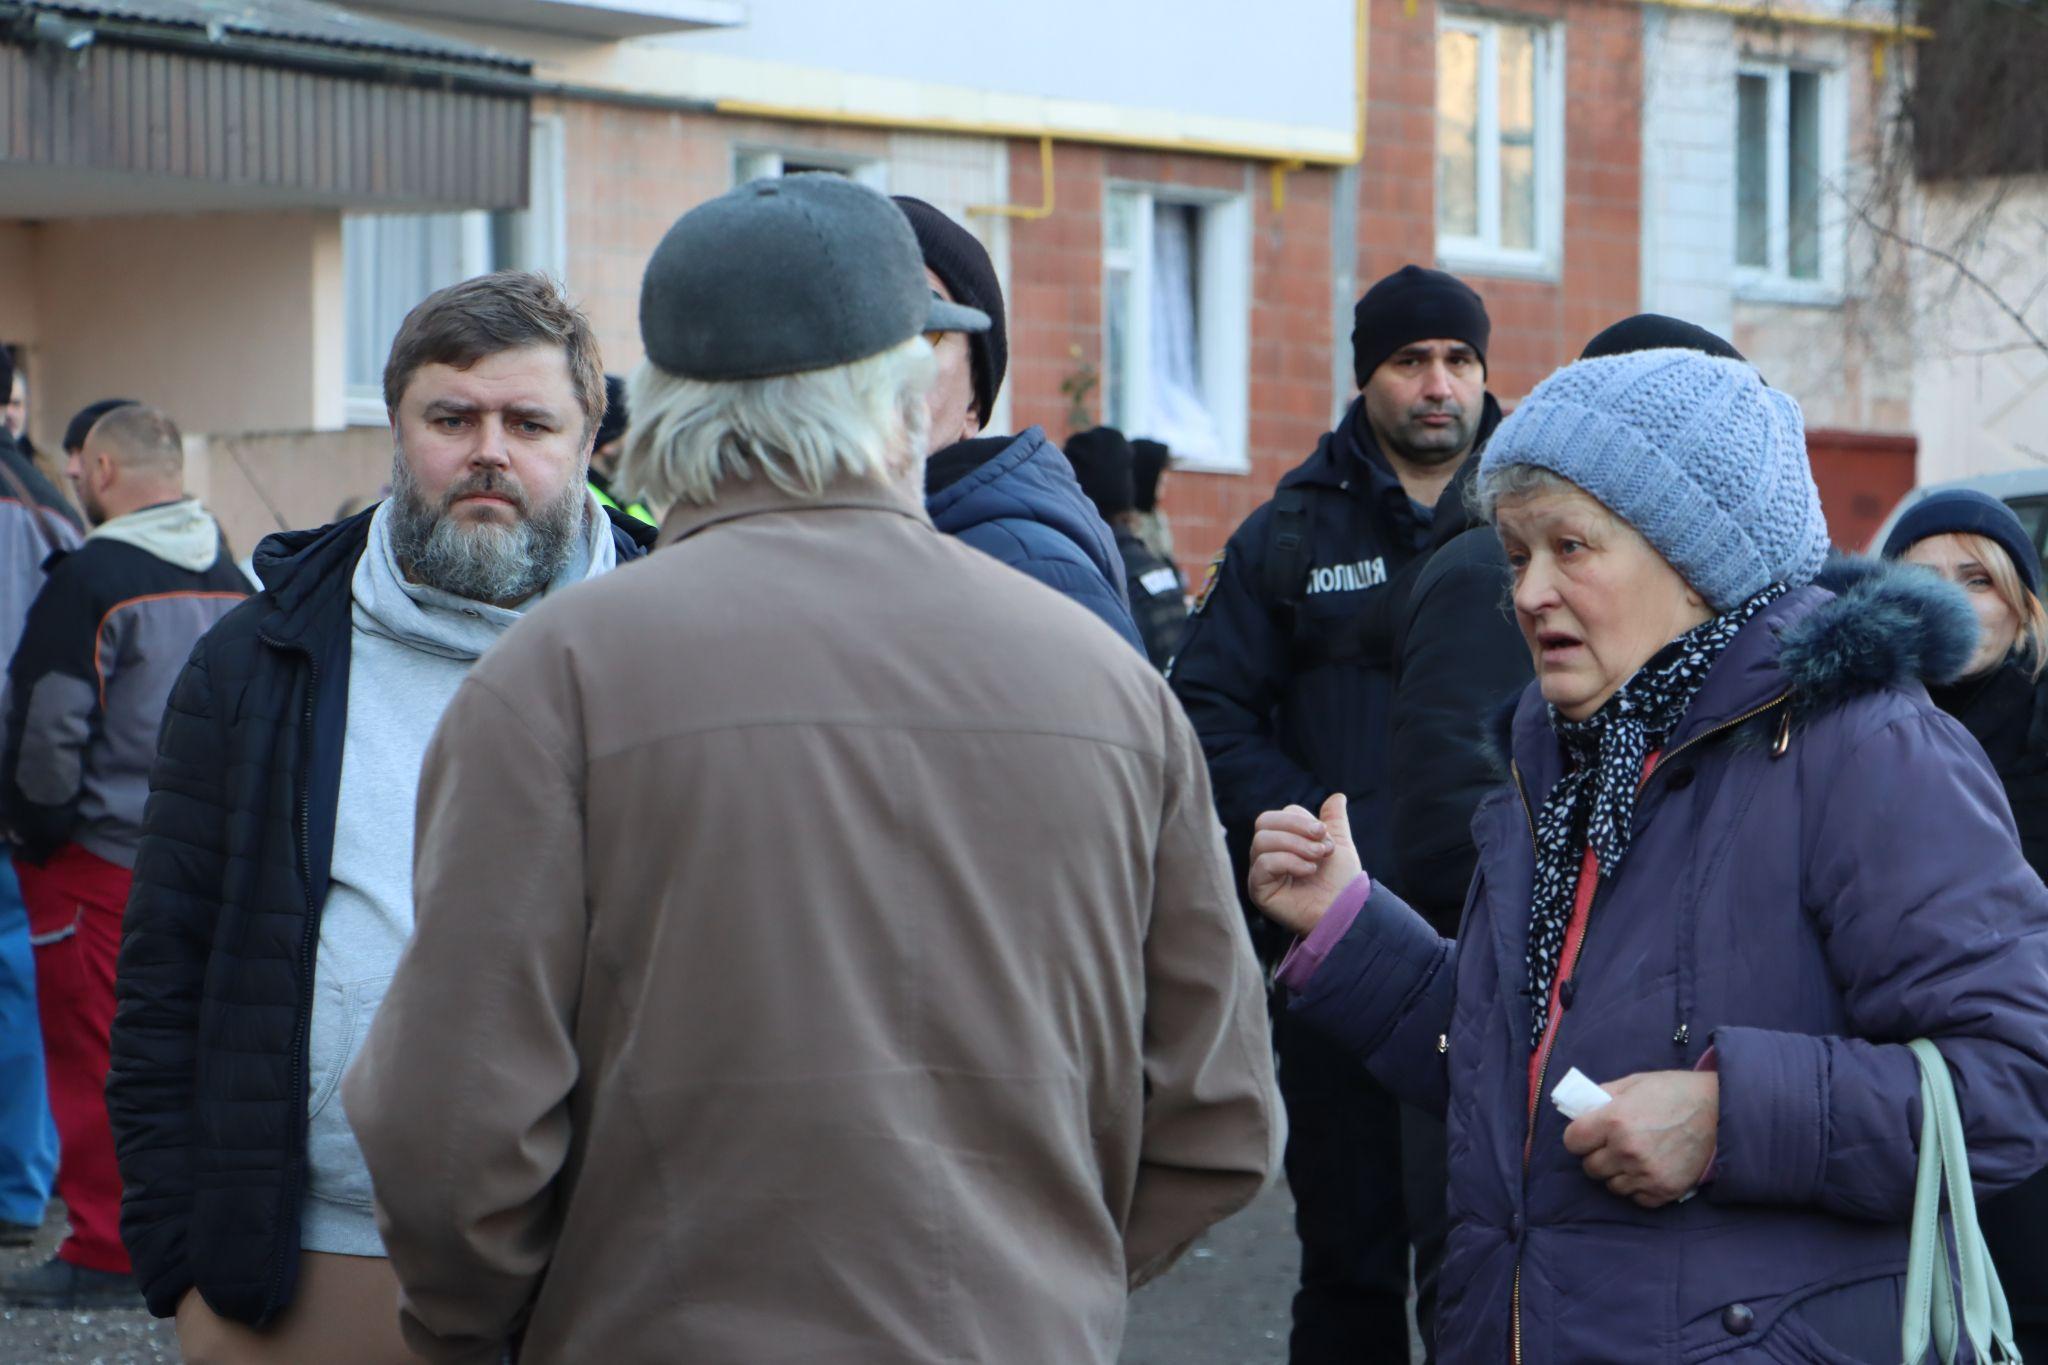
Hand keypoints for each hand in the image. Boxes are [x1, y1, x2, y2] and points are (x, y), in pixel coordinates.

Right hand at [1248, 794, 1361, 936]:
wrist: (1345, 910)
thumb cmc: (1340, 881)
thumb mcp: (1339, 844)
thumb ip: (1334, 821)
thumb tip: (1337, 796)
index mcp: (1281, 842)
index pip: (1278, 816)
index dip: (1301, 820)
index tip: (1325, 834)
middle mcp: (1266, 855)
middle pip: (1264, 822)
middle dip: (1295, 827)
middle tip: (1321, 843)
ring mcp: (1260, 873)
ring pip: (1262, 841)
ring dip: (1295, 845)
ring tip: (1317, 858)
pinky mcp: (1258, 890)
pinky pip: (1263, 864)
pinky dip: (1288, 861)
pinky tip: (1308, 870)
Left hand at [1562, 1070, 1717, 1207]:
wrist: (1720, 1111)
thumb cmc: (1674, 1092)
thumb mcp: (1633, 1084)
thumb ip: (1602, 1097)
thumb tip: (1579, 1110)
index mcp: (1614, 1120)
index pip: (1572, 1141)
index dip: (1579, 1137)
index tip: (1588, 1134)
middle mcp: (1626, 1150)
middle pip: (1590, 1167)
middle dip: (1597, 1155)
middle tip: (1613, 1145)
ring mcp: (1646, 1174)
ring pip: (1611, 1185)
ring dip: (1618, 1173)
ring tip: (1635, 1157)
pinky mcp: (1664, 1191)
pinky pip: (1636, 1198)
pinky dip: (1639, 1187)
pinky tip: (1649, 1169)